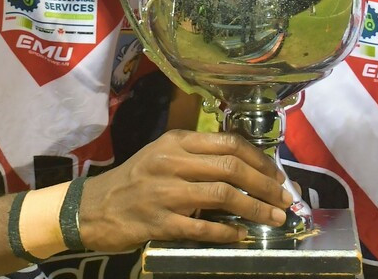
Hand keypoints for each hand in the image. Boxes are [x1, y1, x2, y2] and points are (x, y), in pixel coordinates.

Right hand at [78, 129, 292, 250]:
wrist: (93, 207)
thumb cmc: (134, 179)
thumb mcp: (162, 154)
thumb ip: (196, 153)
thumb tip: (244, 164)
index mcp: (176, 141)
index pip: (229, 142)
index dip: (259, 159)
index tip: (276, 173)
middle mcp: (172, 162)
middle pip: (231, 167)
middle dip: (265, 184)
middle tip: (283, 198)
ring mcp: (165, 193)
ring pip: (222, 196)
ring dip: (255, 208)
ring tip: (274, 217)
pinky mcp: (160, 222)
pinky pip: (203, 228)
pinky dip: (228, 233)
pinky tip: (242, 236)